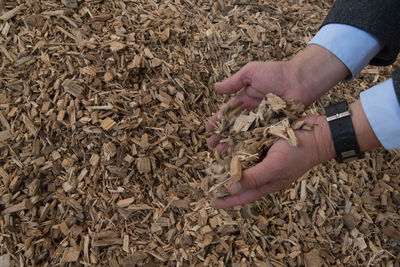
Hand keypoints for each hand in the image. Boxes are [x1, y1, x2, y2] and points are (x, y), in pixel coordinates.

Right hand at [206, 60, 304, 149]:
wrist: (301, 80)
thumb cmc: (276, 73)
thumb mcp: (251, 72)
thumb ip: (234, 81)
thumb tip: (215, 87)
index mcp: (245, 98)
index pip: (228, 112)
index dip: (217, 121)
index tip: (207, 129)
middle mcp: (252, 112)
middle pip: (234, 127)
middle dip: (222, 136)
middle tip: (212, 146)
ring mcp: (263, 121)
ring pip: (245, 135)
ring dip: (233, 144)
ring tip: (223, 153)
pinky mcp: (274, 128)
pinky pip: (260, 139)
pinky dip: (251, 146)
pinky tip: (242, 154)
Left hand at [212, 116, 334, 208]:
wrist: (318, 133)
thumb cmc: (298, 153)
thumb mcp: (275, 167)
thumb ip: (254, 177)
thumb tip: (231, 188)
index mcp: (268, 182)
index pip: (244, 195)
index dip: (228, 200)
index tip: (213, 203)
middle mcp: (265, 172)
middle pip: (241, 180)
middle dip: (226, 181)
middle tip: (209, 181)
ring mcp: (266, 158)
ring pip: (243, 163)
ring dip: (230, 161)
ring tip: (215, 159)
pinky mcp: (267, 144)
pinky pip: (249, 148)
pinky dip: (239, 146)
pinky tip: (229, 142)